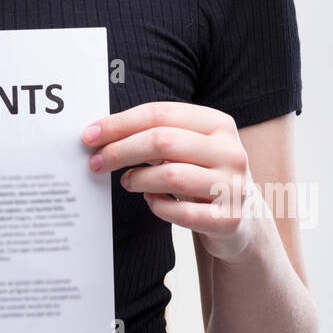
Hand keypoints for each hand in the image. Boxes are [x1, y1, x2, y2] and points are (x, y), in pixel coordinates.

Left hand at [81, 101, 265, 261]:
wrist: (242, 218)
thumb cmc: (202, 175)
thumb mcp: (188, 146)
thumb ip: (154, 134)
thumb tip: (100, 133)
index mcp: (218, 123)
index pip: (160, 113)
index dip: (120, 123)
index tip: (90, 135)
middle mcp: (231, 151)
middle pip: (163, 141)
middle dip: (121, 150)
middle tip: (97, 162)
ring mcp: (233, 186)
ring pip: (172, 176)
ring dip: (139, 178)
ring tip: (128, 181)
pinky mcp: (230, 219)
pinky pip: (182, 213)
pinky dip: (158, 206)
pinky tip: (151, 201)